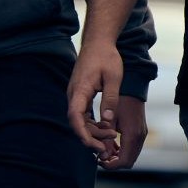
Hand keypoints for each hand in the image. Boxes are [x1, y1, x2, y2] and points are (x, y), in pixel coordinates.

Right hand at [67, 44, 123, 160]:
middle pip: (77, 122)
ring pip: (80, 121)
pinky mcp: (80, 97)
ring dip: (93, 131)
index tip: (93, 145)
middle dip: (91, 137)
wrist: (98, 43)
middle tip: (109, 144)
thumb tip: (108, 121)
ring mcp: (75, 96)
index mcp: (80, 90)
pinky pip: (83, 115)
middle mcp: (74, 95)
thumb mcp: (113, 77)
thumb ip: (110, 99)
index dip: (82, 133)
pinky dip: (92, 124)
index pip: (75, 116)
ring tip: (111, 136)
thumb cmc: (106, 57)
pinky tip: (106, 127)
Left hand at [101, 103, 149, 171]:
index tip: (99, 160)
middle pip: (129, 162)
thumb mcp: (110, 120)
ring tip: (105, 151)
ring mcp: (142, 134)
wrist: (133, 87)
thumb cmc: (120, 100)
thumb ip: (106, 139)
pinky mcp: (141, 131)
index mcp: (132, 135)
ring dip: (118, 157)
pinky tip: (112, 145)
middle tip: (101, 158)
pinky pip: (133, 148)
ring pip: (132, 156)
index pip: (123, 161)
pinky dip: (123, 150)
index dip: (111, 165)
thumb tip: (103, 155)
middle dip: (114, 163)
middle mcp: (140, 137)